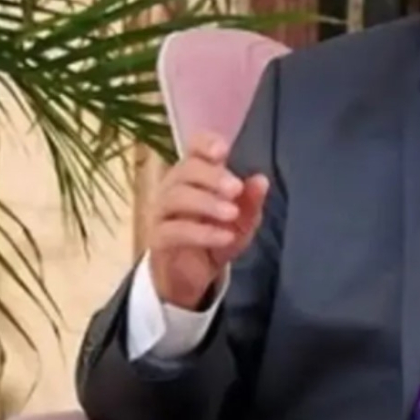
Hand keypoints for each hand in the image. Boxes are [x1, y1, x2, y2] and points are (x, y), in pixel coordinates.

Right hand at [149, 132, 268, 309]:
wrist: (192, 275)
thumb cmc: (216, 236)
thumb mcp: (242, 221)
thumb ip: (251, 201)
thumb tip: (261, 180)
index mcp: (194, 175)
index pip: (193, 147)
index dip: (205, 144)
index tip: (223, 151)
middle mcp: (173, 187)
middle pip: (185, 170)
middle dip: (212, 176)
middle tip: (236, 188)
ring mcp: (162, 212)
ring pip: (176, 197)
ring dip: (207, 203)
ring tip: (232, 213)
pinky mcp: (158, 238)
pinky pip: (174, 231)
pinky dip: (201, 233)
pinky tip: (224, 237)